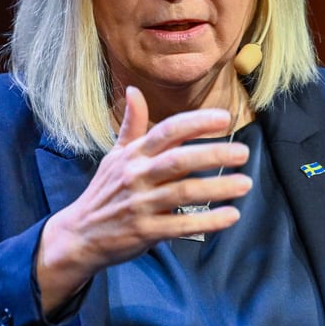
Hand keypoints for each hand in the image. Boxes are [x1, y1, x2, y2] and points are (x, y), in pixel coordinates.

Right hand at [36, 86, 252, 311]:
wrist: (79, 235)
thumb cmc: (105, 191)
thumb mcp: (114, 156)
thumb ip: (131, 125)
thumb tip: (133, 90)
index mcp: (134, 154)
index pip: (167, 131)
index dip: (196, 122)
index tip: (224, 118)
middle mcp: (137, 176)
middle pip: (178, 160)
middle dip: (213, 154)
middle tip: (243, 152)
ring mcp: (141, 205)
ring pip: (184, 193)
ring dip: (217, 188)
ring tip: (245, 183)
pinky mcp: (145, 232)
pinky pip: (181, 226)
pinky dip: (208, 222)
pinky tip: (231, 215)